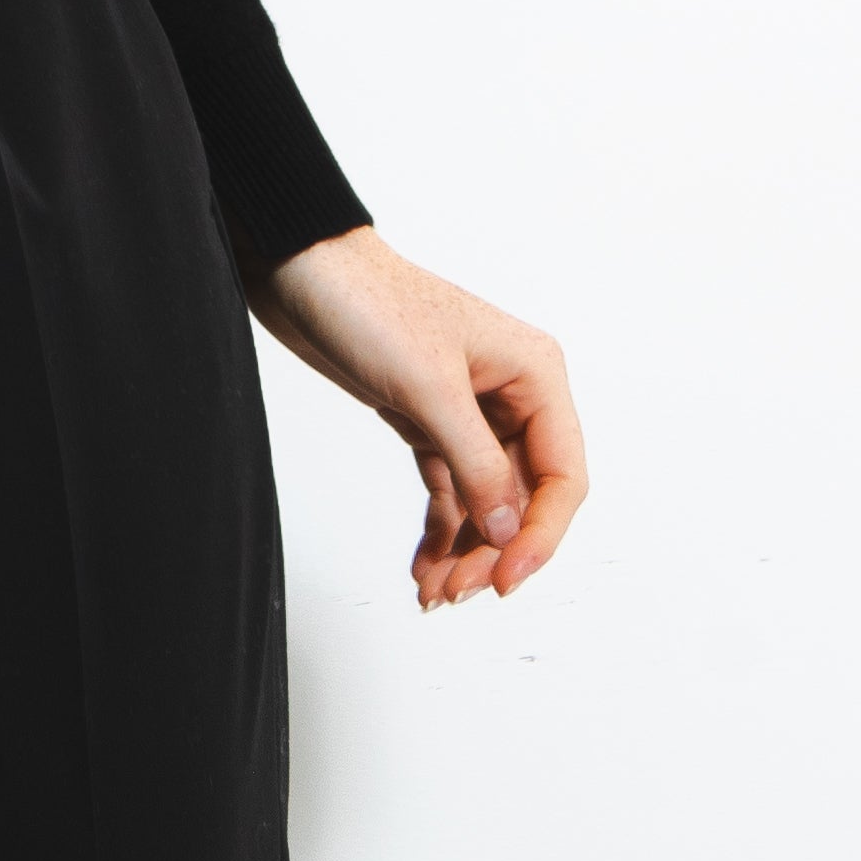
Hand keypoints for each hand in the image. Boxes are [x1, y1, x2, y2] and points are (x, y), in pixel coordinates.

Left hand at [245, 225, 587, 608]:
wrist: (298, 268)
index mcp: (535, 374)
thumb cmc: (367, 304)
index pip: (562, 476)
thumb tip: (507, 532)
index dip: (540, 536)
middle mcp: (513, 393)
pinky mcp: (428, 420)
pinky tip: (425, 568)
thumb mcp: (428, 388)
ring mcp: (470, 410)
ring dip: (466, 550)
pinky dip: (441, 531)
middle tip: (458, 592)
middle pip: (524, 497)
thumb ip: (476, 463)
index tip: (506, 581)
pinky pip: (450, 490)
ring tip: (434, 591)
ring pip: (486, 501)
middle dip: (495, 550)